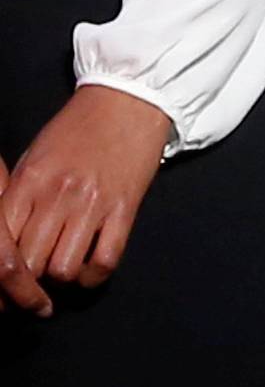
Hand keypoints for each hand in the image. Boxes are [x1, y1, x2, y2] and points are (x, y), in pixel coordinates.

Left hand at [0, 87, 172, 299]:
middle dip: (31, 277)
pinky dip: (93, 275)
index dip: (1, 275)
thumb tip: (5, 244)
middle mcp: (59, 194)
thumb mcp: (34, 158)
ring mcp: (94, 203)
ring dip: (62, 274)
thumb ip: (16, 200)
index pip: (2, 245)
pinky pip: (104, 262)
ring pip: (64, 269)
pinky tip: (89, 265)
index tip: (5, 288)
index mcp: (31, 180)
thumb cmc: (77, 128)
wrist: (128, 98)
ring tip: (64, 261)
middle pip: (31, 264)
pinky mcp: (125, 208)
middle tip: (37, 272)